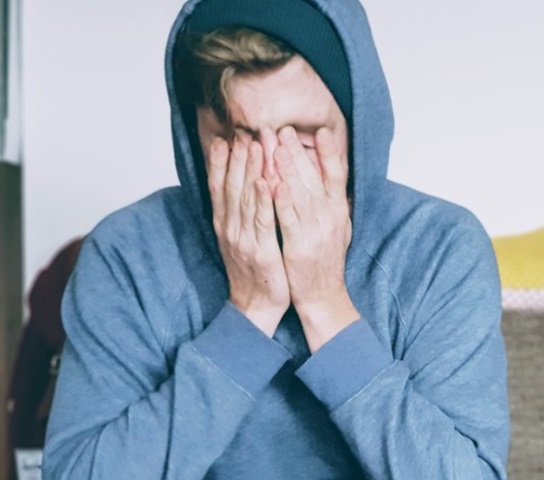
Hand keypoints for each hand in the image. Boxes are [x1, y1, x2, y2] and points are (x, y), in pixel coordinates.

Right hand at [207, 134, 289, 335]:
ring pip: (245, 198)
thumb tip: (241, 186)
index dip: (221, 161)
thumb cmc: (253, 271)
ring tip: (255, 144)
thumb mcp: (241, 238)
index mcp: (225, 224)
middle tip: (243, 131)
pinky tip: (265, 181)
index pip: (219, 186)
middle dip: (237, 157)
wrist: (255, 306)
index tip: (225, 137)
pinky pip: (262, 221)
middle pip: (231, 186)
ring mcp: (243, 238)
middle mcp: (230, 228)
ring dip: (250, 169)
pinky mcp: (261, 250)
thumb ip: (240, 213)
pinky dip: (262, 200)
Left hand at [274, 126, 358, 351]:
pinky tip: (272, 182)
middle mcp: (330, 218)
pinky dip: (281, 200)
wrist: (323, 296)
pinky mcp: (299, 245)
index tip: (321, 130)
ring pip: (300, 193)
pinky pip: (288, 219)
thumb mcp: (338, 228)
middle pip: (314, 178)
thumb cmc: (325, 262)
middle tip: (282, 129)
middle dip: (297, 152)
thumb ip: (333, 203)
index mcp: (338, 211)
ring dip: (287, 168)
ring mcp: (316, 231)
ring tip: (274, 145)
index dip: (330, 152)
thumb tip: (333, 178)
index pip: (337, 175)